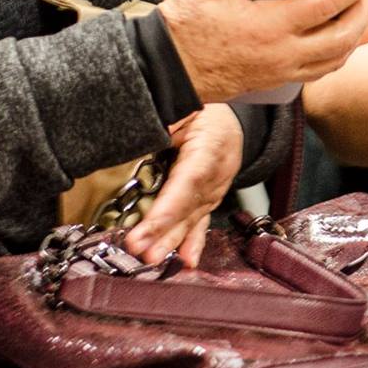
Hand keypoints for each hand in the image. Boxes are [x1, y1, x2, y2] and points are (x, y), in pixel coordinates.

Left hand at [123, 105, 244, 264]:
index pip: (187, 183)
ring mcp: (215, 190)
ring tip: (153, 259)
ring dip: (172, 241)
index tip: (143, 231)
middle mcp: (216, 174)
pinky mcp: (209, 199)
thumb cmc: (205, 111)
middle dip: (164, 232)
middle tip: (140, 251)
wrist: (231, 120)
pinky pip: (200, 222)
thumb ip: (162, 122)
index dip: (166, 210)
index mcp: (209, 147)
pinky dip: (193, 243)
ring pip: (193, 218)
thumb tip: (136, 135)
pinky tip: (187, 261)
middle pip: (188, 206)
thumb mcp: (182, 107)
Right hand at [159, 0, 367, 105]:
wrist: (165, 71)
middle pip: (343, 35)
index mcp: (271, 27)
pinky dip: (337, 52)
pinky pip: (321, 71)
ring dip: (355, 32)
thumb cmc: (184, 24)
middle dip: (364, 8)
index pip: (329, 4)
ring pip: (337, 57)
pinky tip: (336, 35)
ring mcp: (282, 72)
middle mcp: (283, 54)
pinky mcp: (276, 82)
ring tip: (358, 7)